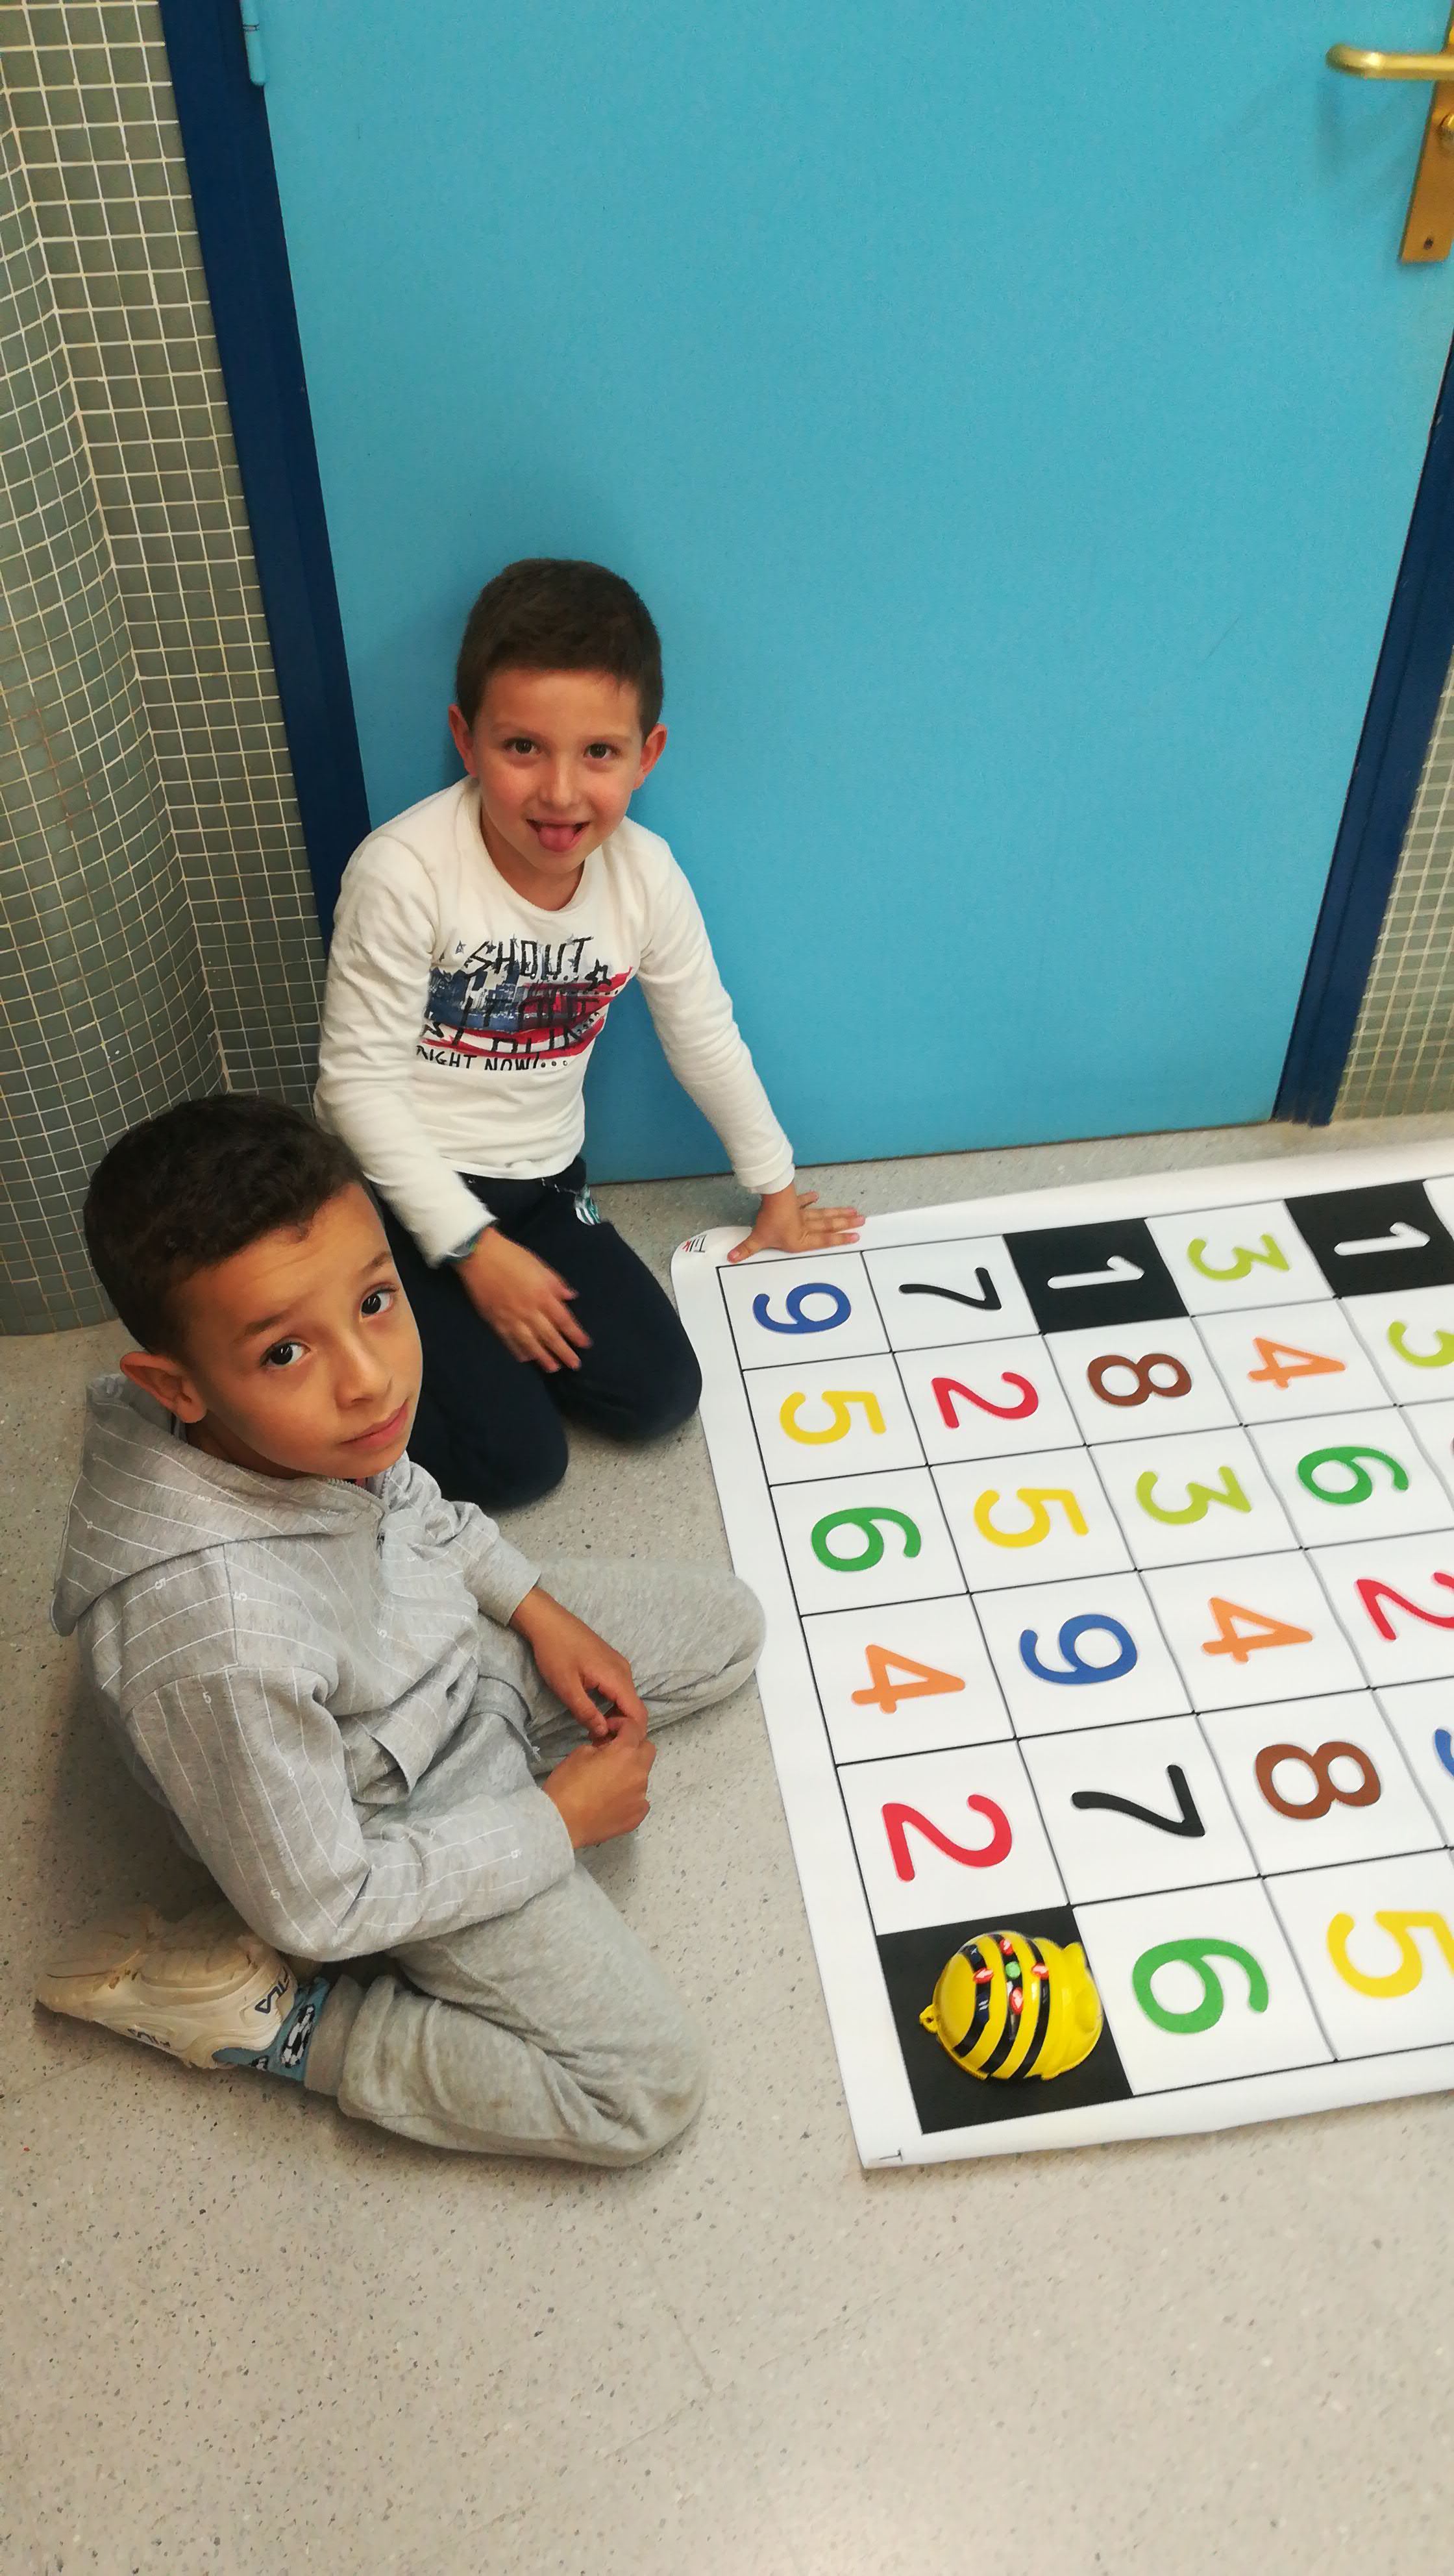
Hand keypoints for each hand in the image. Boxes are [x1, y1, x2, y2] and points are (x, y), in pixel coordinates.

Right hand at [457, 1227, 589, 1371]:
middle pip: (550, 1336)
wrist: (479, 1255)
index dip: (575, 1334)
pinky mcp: (495, 1321)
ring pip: (530, 1343)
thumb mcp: (540, 1265)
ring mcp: (511, 1318)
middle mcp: (529, 1311)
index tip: (585, 1344)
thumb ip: (556, 1283)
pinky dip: (519, 1351)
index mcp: (542, 1295)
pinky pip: (509, 1341)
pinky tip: (526, 1359)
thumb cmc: (512, 1257)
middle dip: (563, 1352)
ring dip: (543, 1357)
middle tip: (574, 1365)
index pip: (564, 1320)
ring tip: (553, 1368)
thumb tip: (571, 1298)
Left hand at [510, 1588, 648, 1742]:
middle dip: (621, 1727)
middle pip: (634, 1707)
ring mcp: (618, 1665)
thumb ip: (586, 1711)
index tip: (606, 1743)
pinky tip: (596, 1712)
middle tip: (598, 1741)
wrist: (548, 1621)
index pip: (637, 1712)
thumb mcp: (566, 1687)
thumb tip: (603, 1732)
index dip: (628, 1733)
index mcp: (616, 1677)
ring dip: (616, 1717)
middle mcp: (624, 1670)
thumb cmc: (555, 1652)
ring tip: (594, 1729)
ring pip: (627, 1699)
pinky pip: (620, 1689)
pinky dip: (613, 1705)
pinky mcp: (610, 1663)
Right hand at [542, 1734, 655, 1847]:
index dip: (621, 1725)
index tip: (610, 1731)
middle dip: (634, 1747)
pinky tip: (612, 1802)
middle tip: (614, 1754)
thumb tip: (609, 1749)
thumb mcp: (580, 1752)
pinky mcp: (638, 1816)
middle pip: (647, 1750)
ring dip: (630, 1773)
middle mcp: (639, 1773)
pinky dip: (629, 1797)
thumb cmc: (567, 1784)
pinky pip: (639, 1800)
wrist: (561, 1822)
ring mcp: (641, 1797)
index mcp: (625, 1753)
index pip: (634, 1729)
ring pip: (642, 1776)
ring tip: (609, 1783)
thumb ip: (602, 1746)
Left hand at [726, 1182, 862, 1263]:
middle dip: (846, 1224)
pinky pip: (804, 1202)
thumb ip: (746, 1250)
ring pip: (824, 1214)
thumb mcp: (758, 1239)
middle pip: (830, 1225)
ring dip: (838, 1213)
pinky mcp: (795, 1203)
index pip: (824, 1241)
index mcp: (801, 1240)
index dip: (840, 1240)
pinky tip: (818, 1195)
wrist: (773, 1198)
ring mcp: (802, 1214)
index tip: (855, 1236)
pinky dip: (810, 1199)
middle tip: (863, 1221)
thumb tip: (731, 1259)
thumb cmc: (770, 1222)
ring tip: (854, 1211)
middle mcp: (806, 1228)